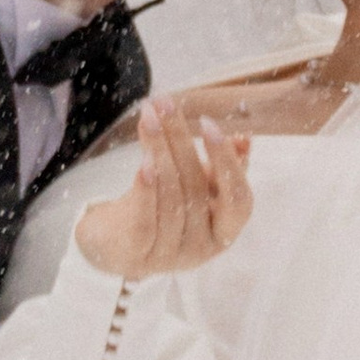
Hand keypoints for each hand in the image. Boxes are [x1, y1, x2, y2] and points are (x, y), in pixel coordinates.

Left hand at [75, 99, 252, 279]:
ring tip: (148, 116)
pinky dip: (147, 188)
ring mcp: (169, 255)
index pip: (239, 200)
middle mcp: (201, 248)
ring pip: (170, 197)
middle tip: (165, 104)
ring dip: (158, 150)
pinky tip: (144, 160)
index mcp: (224, 232)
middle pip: (196, 189)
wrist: (116, 247)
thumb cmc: (164, 211)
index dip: (227, 162)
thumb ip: (222, 167)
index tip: (209, 123)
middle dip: (180, 140)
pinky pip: (146, 218)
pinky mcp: (137, 254)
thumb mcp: (197, 189)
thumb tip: (243, 139)